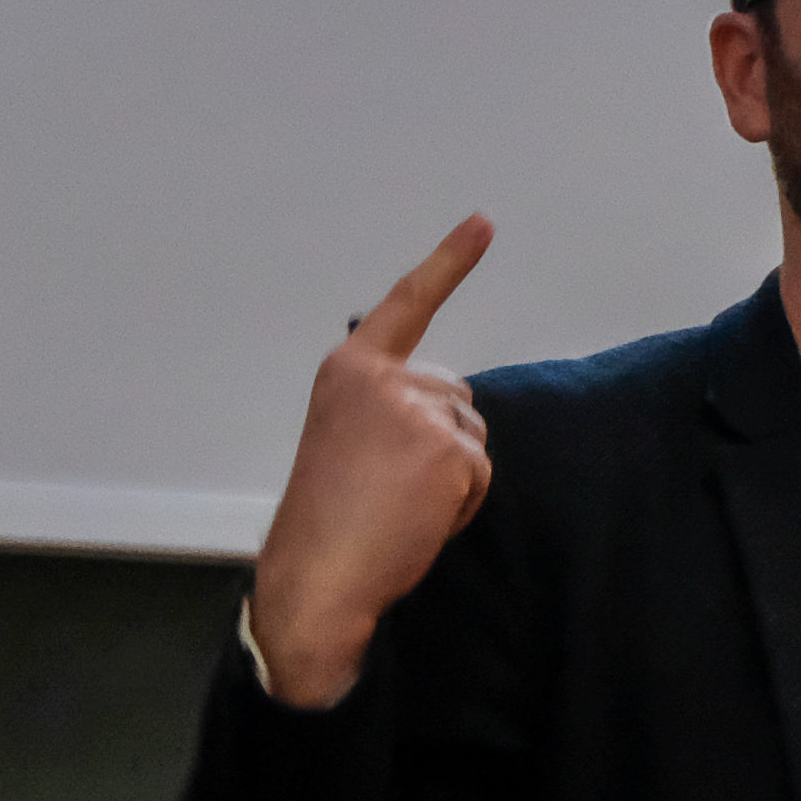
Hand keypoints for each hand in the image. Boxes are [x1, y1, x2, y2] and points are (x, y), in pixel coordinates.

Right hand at [249, 215, 495, 707]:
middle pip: (456, 395)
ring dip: (451, 477)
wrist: (317, 577)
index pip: (407, 304)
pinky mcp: (448, 447)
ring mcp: (417, 409)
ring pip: (471, 436)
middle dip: (440, 443)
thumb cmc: (329, 520)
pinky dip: (461, 503)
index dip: (449, 260)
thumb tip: (449, 409)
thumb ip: (390, 407)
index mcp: (351, 370)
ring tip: (396, 506)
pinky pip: (479, 473)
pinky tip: (417, 520)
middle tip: (386, 490)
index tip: (483, 222)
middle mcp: (384, 378)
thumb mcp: (347, 437)